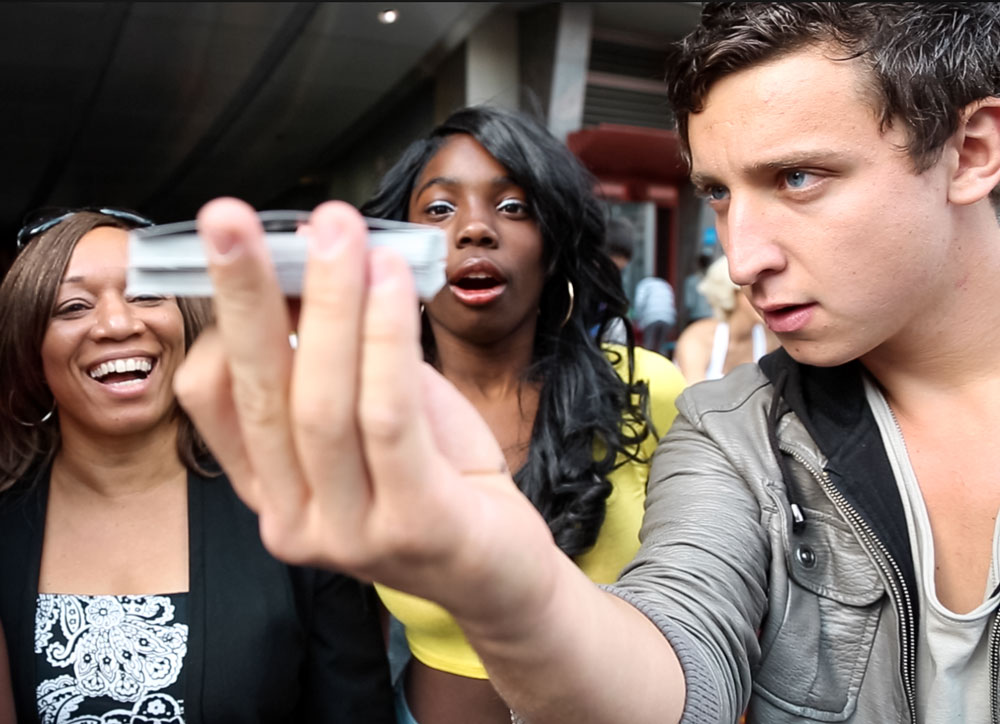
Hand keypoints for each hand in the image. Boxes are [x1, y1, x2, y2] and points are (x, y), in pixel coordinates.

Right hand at [174, 198, 555, 621]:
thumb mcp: (375, 410)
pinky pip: (388, 418)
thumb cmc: (438, 477)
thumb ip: (338, 355)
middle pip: (258, 392)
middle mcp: (292, 519)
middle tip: (229, 216)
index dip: (224, 318)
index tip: (249, 245)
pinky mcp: (412, 528)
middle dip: (243, 296)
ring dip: (329, 305)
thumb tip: (311, 261)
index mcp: (270, 488)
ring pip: (321, 403)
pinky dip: (385, 339)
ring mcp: (347, 533)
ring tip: (338, 230)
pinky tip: (390, 279)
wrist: (502, 568)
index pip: (212, 398)